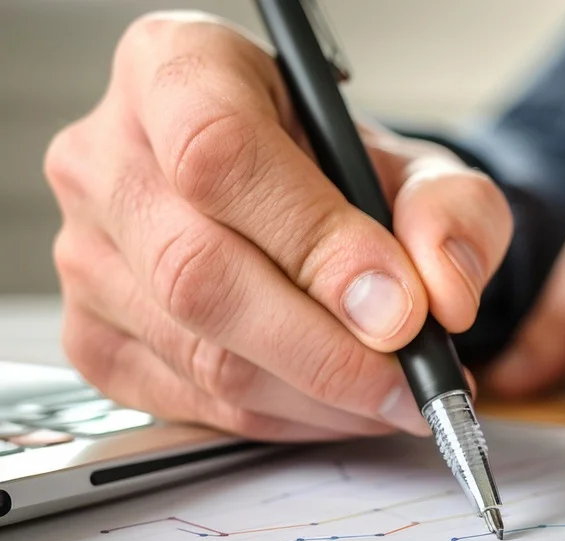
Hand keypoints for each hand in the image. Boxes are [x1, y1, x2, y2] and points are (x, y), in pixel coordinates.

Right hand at [44, 13, 511, 440]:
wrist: (305, 203)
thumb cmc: (348, 172)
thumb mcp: (422, 169)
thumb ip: (450, 214)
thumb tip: (440, 298)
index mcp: (178, 70)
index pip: (221, 154)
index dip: (317, 244)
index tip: (402, 308)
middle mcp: (109, 157)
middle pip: (199, 273)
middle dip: (329, 352)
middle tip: (414, 383)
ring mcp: (87, 256)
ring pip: (201, 355)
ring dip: (321, 398)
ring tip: (397, 397)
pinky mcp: (96, 340)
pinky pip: (194, 405)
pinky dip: (287, 421)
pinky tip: (343, 406)